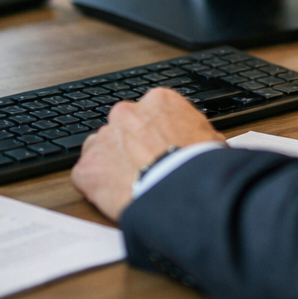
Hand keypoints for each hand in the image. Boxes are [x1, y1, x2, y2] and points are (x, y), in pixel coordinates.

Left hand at [71, 87, 224, 221]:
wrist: (180, 192)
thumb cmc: (198, 166)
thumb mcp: (209, 137)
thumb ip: (193, 130)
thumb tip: (199, 138)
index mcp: (158, 101)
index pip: (149, 112)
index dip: (154, 133)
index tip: (158, 146)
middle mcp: (126, 113)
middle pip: (123, 127)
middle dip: (130, 145)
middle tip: (145, 167)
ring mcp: (104, 138)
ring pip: (102, 149)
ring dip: (112, 163)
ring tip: (130, 184)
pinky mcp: (87, 168)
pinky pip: (87, 176)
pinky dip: (97, 187)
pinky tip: (115, 197)